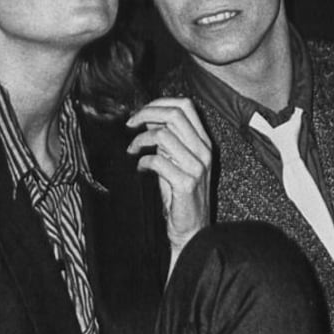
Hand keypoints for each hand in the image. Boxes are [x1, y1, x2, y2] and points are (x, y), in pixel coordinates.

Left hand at [127, 98, 212, 259]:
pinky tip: (140, 167)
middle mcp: (204, 152)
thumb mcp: (176, 160)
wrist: (192, 230)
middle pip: (174, 115)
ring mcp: (197, 167)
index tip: (141, 112)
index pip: (186, 106)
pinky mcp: (186, 184)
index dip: (160, 103)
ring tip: (133, 149)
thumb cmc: (181, 196)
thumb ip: (168, 139)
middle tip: (130, 124)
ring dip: (141, 140)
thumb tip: (149, 118)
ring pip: (163, 135)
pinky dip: (143, 161)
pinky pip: (158, 161)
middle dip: (146, 114)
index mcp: (204, 143)